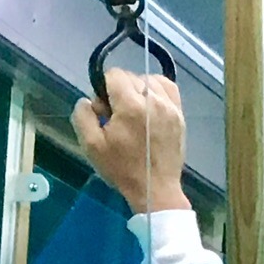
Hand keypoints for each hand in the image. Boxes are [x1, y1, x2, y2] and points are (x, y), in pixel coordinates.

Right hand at [73, 69, 189, 213]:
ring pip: (151, 80)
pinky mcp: (180, 116)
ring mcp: (171, 108)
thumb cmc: (121, 168)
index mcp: (132, 106)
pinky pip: (170, 89)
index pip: (114, 75)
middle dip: (119, 90)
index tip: (104, 109)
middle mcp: (155, 101)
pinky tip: (149, 106)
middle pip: (131, 77)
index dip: (103, 88)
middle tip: (116, 116)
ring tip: (134, 111)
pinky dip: (157, 91)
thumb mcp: (90, 144)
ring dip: (138, 89)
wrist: (155, 188)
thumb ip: (83, 115)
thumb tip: (89, 100)